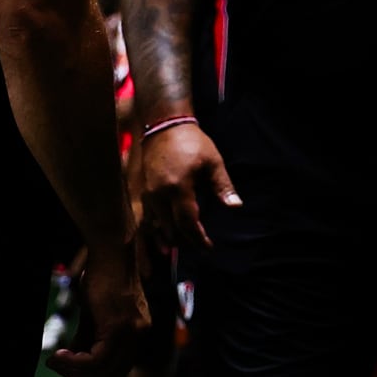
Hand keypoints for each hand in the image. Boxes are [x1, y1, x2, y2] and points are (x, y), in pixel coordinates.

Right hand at [46, 240, 148, 376]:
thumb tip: (71, 364)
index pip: (117, 370)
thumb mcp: (93, 316)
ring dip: (73, 372)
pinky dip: (75, 363)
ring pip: (103, 370)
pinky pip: (97, 359)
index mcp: (137, 334)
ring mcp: (133, 332)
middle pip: (112, 376)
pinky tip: (58, 356)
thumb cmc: (101, 279)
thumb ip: (87, 340)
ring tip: (53, 362)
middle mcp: (139, 336)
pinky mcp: (120, 327)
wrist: (111, 253)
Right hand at [140, 121, 240, 248]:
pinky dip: (153, 231)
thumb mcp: (213, 162)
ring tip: (179, 250)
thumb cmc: (192, 143)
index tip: (208, 247)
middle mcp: (158, 195)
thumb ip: (223, 186)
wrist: (163, 127)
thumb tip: (235, 206)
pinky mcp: (141, 192)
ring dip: (167, 239)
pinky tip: (160, 240)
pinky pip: (145, 218)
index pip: (187, 222)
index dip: (197, 238)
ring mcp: (147, 195)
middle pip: (170, 229)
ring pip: (154, 227)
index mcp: (178, 188)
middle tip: (199, 248)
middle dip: (184, 241)